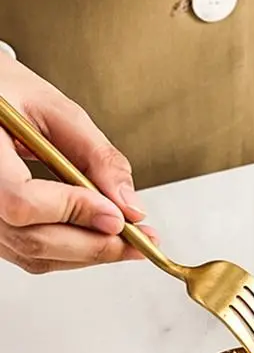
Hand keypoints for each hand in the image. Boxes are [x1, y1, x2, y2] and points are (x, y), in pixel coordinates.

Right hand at [0, 54, 154, 273]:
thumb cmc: (10, 96)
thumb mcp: (57, 111)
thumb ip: (98, 158)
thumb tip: (132, 210)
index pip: (20, 202)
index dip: (72, 212)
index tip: (118, 216)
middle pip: (33, 239)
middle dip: (97, 245)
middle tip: (142, 240)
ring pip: (36, 255)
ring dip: (91, 253)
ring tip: (132, 241)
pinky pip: (33, 256)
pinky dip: (74, 253)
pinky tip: (101, 238)